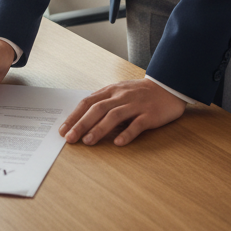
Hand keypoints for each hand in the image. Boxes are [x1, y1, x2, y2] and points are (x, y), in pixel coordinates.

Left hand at [60, 78, 186, 146]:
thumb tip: (83, 120)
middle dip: (81, 124)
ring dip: (99, 129)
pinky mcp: (150, 114)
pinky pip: (137, 124)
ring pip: (114, 115)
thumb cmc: (139, 93)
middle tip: (70, 138)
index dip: (74, 116)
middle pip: (98, 109)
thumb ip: (104, 103)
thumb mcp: (119, 92)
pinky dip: (127, 133)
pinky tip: (119, 143)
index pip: (88, 102)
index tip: (63, 130)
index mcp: (111, 91)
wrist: (168, 87)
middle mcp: (121, 96)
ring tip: (88, 141)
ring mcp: (136, 105)